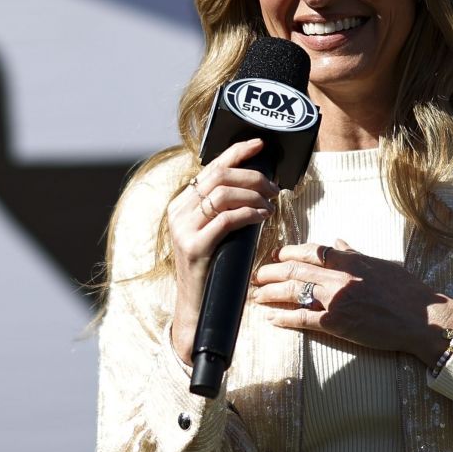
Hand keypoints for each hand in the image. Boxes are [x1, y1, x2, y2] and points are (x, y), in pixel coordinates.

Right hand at [164, 138, 276, 364]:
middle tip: (274, 187)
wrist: (197, 306)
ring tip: (270, 204)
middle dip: (251, 176)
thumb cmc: (212, 268)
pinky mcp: (195, 246)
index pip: (209, 168)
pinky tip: (262, 216)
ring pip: (222, 194)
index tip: (259, 144)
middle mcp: (178, 212)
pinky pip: (226, 219)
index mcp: (181, 205)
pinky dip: (249, 213)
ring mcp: (183, 229)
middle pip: (218, 176)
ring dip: (253, 194)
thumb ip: (222, 210)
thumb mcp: (213, 233)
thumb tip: (253, 187)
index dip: (236, 152)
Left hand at [251, 239, 452, 364]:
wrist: (423, 318)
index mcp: (350, 260)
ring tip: (256, 295)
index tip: (276, 256)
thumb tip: (337, 241)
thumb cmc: (407, 291)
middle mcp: (339, 277)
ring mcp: (335, 300)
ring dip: (269, 293)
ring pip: (292, 292)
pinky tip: (271, 319)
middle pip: (293, 270)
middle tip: (256, 276)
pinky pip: (302, 319)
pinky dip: (283, 318)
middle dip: (269, 272)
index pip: (310, 250)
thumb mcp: (381, 264)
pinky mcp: (336, 323)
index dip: (288, 252)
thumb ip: (355, 253)